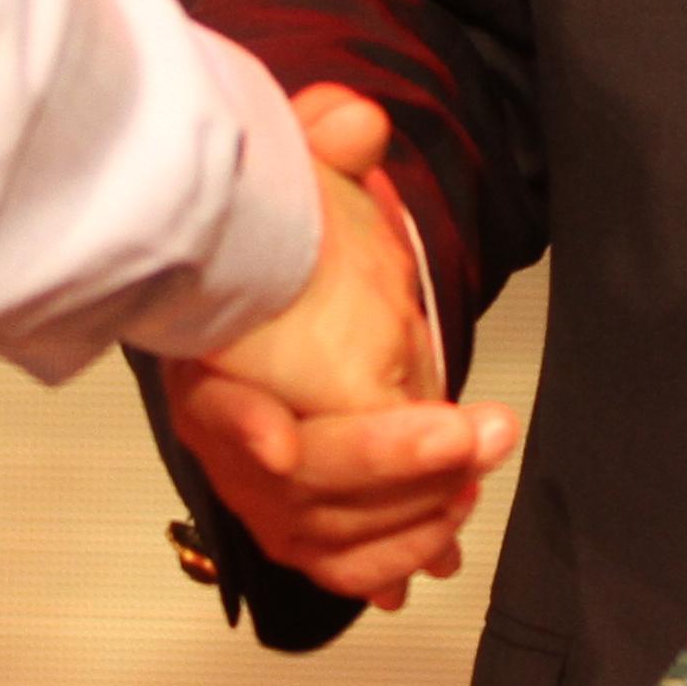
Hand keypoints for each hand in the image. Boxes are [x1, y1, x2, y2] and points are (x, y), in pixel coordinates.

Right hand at [170, 89, 514, 608]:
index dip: (240, 426)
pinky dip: (397, 558)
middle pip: (294, 478)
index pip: (212, 401)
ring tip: (479, 459)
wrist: (268, 303)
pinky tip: (447, 528)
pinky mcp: (297, 524)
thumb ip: (321, 143)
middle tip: (473, 430)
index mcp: (207, 357)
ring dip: (414, 508)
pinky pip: (342, 566)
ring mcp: (259, 490)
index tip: (279, 440)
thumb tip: (357, 118)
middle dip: (390, 457)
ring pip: (327, 532)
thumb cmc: (275, 254)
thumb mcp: (292, 179)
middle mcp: (227, 434)